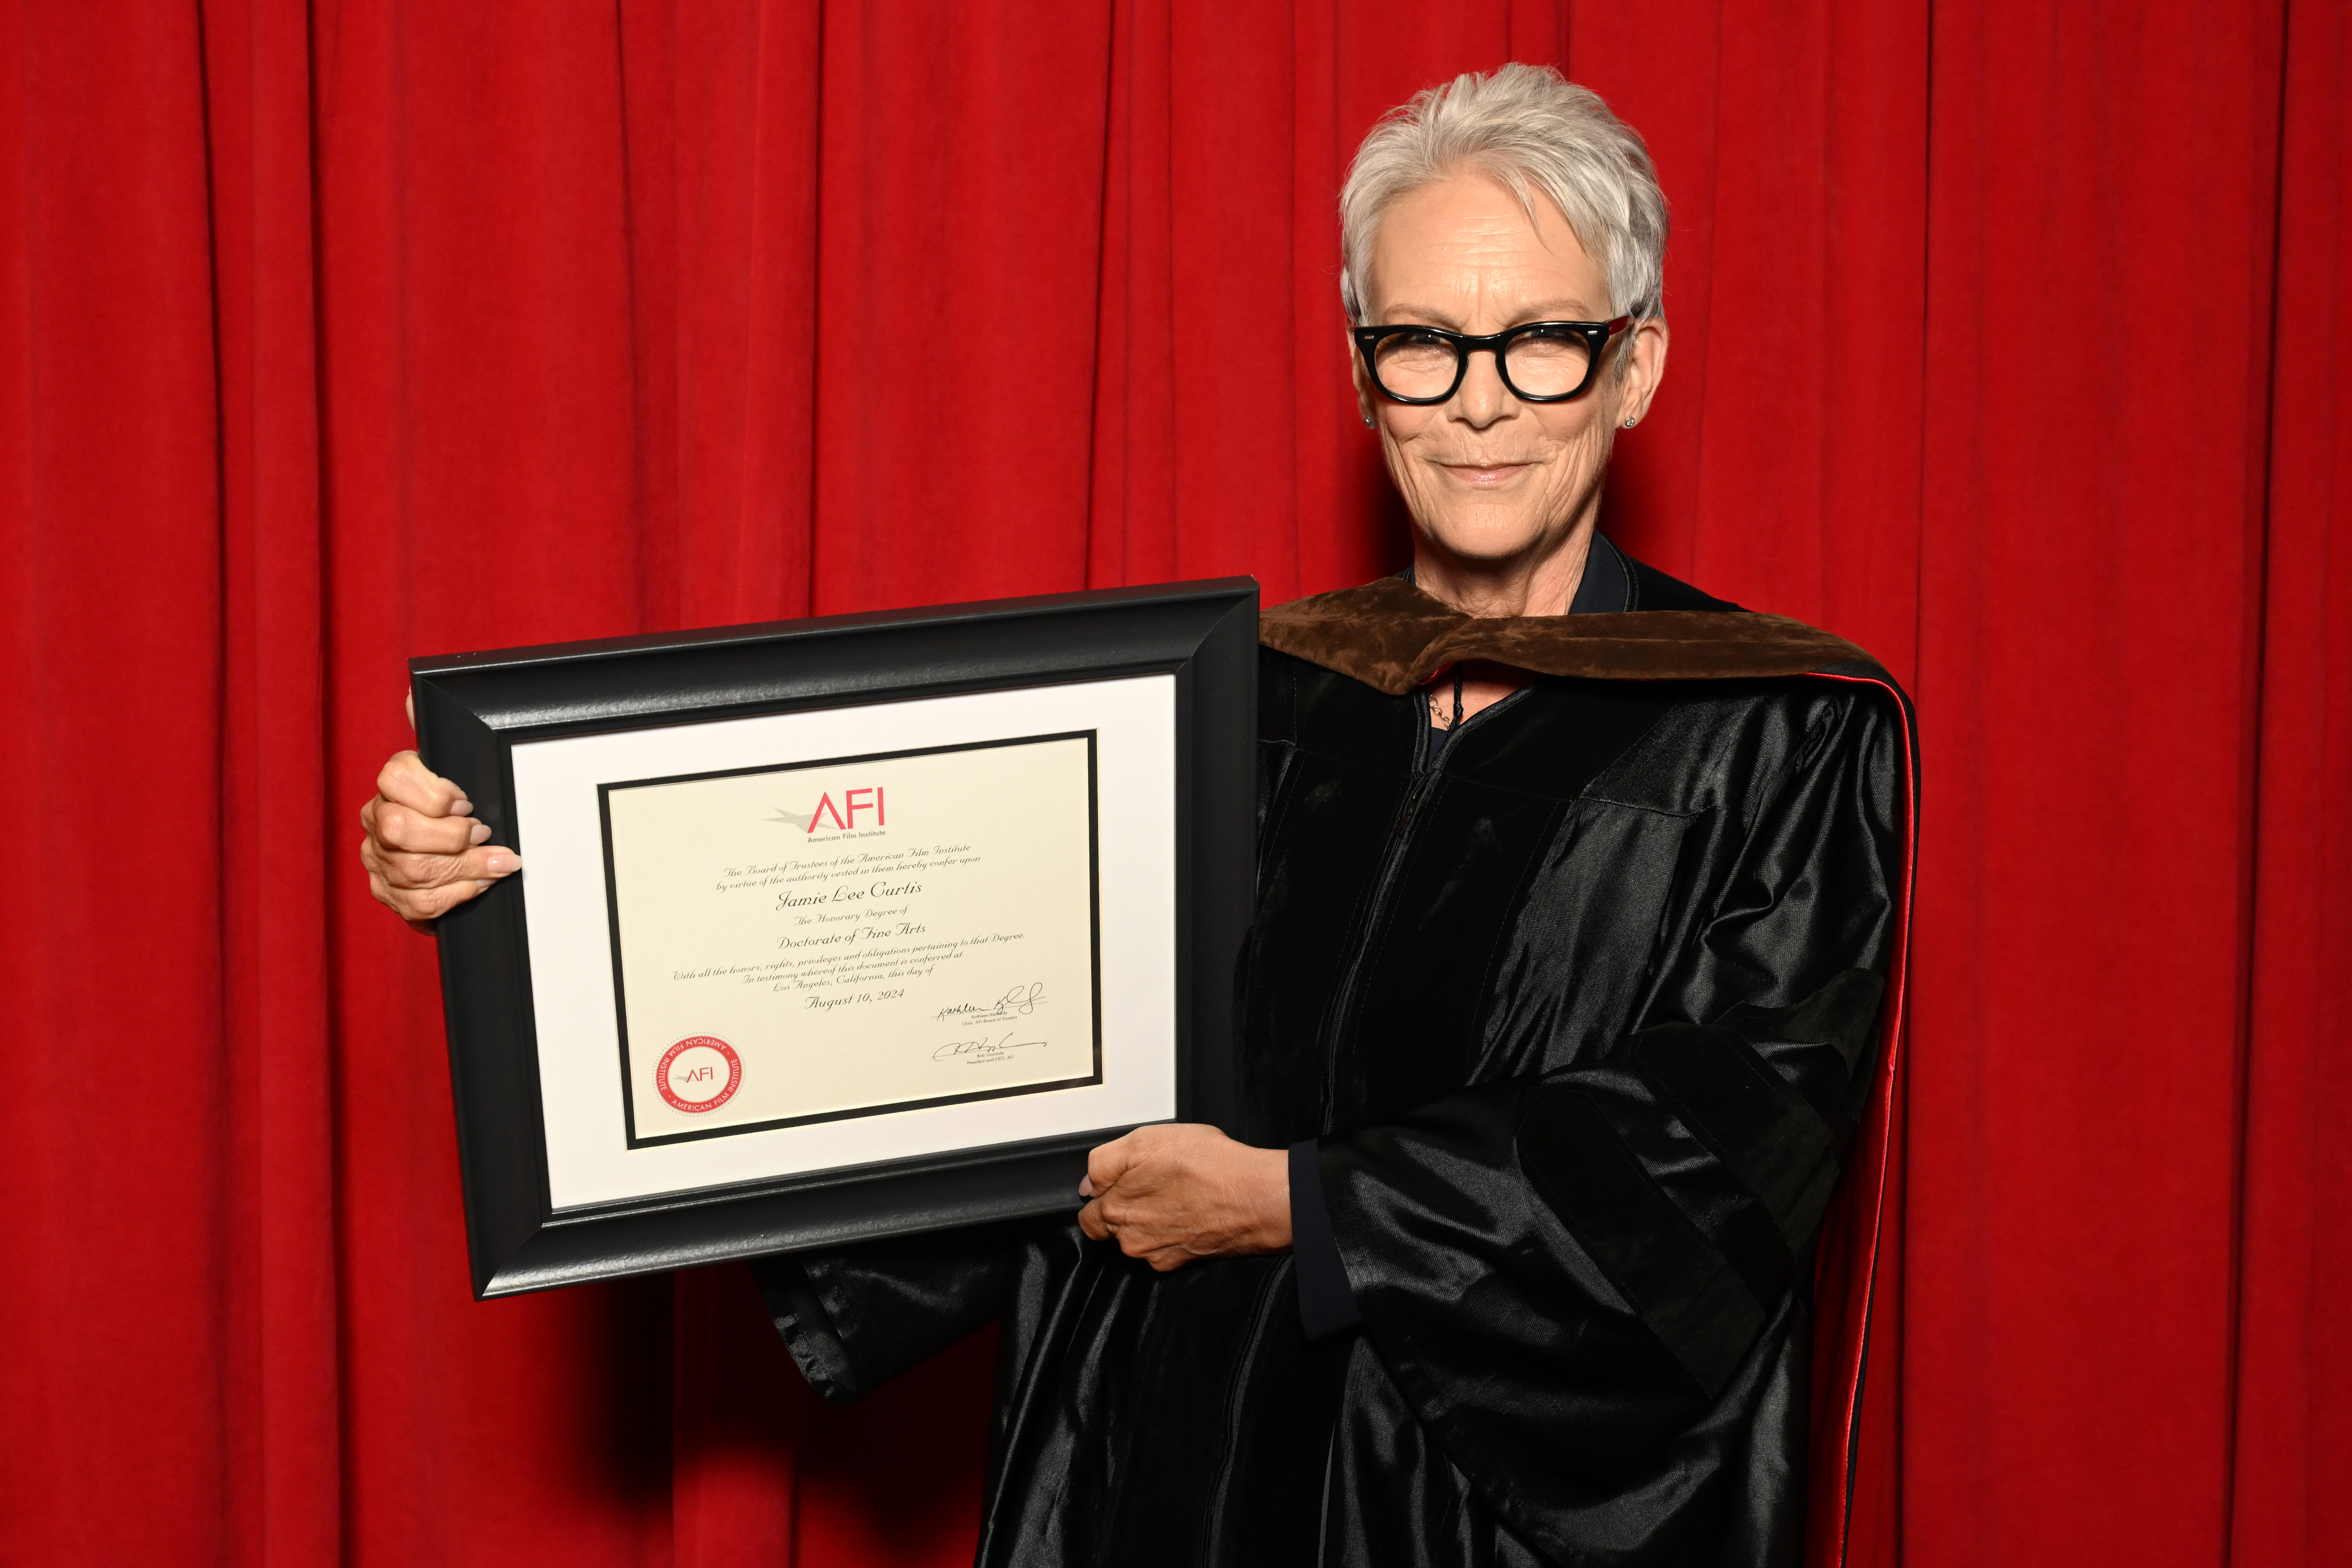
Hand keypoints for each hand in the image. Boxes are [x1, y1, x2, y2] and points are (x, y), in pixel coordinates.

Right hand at [358, 697, 519, 930]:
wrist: (456, 855)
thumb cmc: (457, 808)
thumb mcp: (454, 769)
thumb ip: (437, 734)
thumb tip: (415, 693)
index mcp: (391, 784)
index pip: (394, 777)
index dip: (436, 794)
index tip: (467, 802)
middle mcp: (377, 820)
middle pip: (400, 830)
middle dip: (451, 837)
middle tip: (482, 832)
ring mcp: (379, 860)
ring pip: (413, 870)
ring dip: (465, 868)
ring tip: (495, 860)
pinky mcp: (390, 894)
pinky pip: (419, 902)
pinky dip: (458, 895)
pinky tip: (479, 883)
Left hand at [1076, 1123, 1290, 1271]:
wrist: (1255, 1197)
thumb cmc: (1207, 1165)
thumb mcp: (1145, 1141)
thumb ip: (1104, 1163)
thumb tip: (1088, 1184)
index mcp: (1116, 1212)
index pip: (1089, 1217)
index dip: (1103, 1196)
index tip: (1121, 1184)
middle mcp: (1133, 1242)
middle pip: (1116, 1229)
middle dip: (1129, 1208)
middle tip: (1156, 1183)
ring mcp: (1159, 1255)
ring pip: (1143, 1238)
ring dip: (1154, 1219)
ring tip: (1180, 1193)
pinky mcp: (1185, 1261)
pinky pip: (1169, 1246)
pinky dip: (1177, 1231)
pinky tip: (1194, 1209)